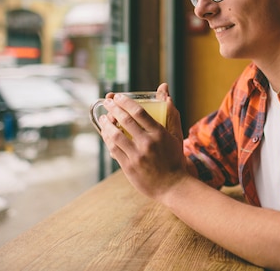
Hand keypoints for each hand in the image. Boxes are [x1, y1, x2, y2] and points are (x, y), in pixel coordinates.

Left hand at [98, 83, 186, 199]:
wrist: (172, 186)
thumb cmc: (174, 158)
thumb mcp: (176, 135)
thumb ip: (171, 113)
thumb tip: (166, 92)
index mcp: (159, 134)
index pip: (139, 112)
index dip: (125, 102)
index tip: (117, 96)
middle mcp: (147, 143)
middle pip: (125, 120)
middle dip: (113, 108)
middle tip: (107, 101)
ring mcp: (137, 156)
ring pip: (115, 135)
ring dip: (106, 124)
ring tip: (103, 118)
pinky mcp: (129, 167)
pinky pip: (113, 150)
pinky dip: (108, 140)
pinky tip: (106, 134)